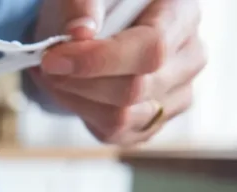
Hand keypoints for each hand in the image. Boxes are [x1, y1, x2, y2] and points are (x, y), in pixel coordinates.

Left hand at [30, 0, 204, 144]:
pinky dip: (83, 114)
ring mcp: (178, 93)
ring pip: (123, 117)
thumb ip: (81, 5)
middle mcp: (190, 56)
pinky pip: (115, 133)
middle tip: (47, 65)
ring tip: (56, 76)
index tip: (54, 59)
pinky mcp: (156, 120)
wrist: (95, 27)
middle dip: (79, 82)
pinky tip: (72, 91)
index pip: (151, 48)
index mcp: (181, 13)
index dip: (99, 60)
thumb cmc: (93, 5)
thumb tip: (80, 32)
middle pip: (135, 89)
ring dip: (76, 100)